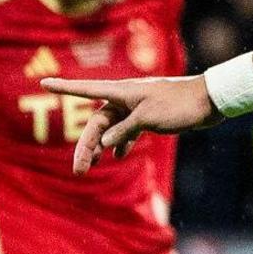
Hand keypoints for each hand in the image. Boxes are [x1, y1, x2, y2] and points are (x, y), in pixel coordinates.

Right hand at [54, 74, 218, 171]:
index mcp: (121, 92)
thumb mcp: (148, 119)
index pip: (86, 90)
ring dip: (101, 148)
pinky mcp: (149, 117)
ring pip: (111, 129)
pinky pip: (128, 131)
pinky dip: (122, 143)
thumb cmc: (179, 105)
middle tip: (79, 170)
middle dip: (86, 146)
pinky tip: (119, 156)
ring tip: (90, 168)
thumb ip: (124, 130)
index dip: (64, 88)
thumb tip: (104, 143)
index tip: (43, 83)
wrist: (209, 101)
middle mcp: (125, 98)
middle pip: (97, 123)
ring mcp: (136, 108)